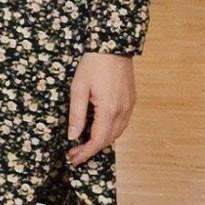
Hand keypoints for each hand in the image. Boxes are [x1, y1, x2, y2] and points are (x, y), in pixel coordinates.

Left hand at [66, 52, 136, 166]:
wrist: (113, 46)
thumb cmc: (92, 65)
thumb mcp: (78, 89)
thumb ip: (76, 114)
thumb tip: (73, 136)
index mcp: (109, 110)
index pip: (97, 140)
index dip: (85, 152)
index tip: (72, 159)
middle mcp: (123, 111)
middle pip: (108, 139)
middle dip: (90, 150)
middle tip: (73, 154)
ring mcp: (129, 106)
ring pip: (116, 133)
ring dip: (100, 142)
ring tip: (82, 145)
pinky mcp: (131, 101)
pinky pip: (121, 123)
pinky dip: (109, 131)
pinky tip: (97, 130)